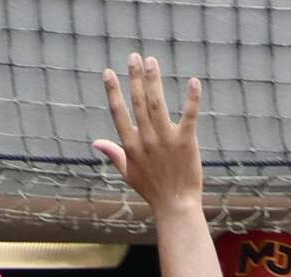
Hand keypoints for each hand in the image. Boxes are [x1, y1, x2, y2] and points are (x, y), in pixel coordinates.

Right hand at [94, 54, 204, 213]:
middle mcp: (146, 140)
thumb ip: (113, 154)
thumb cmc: (152, 190)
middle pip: (138, 102)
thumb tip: (96, 142)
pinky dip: (192, 99)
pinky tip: (193, 81)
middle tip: (134, 56)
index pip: (119, 113)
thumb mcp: (129, 172)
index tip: (109, 72)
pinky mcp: (186, 142)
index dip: (113, 91)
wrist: (175, 206)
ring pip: (157, 104)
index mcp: (131, 146)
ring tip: (151, 61)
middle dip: (135, 77)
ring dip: (154, 80)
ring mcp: (166, 140)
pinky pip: (189, 116)